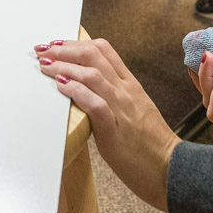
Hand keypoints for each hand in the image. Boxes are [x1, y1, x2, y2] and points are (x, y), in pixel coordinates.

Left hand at [35, 38, 179, 211]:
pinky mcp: (115, 130)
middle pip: (93, 55)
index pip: (105, 50)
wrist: (170, 170)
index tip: (57, 44)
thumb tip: (88, 92)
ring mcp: (122, 109)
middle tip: (43, 51)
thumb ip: (116, 98)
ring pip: (91, 75)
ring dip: (63, 66)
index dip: (77, 42)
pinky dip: (76, 91)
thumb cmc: (151, 146)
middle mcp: (126, 91)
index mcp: (131, 86)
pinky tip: (61, 87)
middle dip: (64, 49)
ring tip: (44, 66)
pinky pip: (95, 104)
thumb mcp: (135, 111)